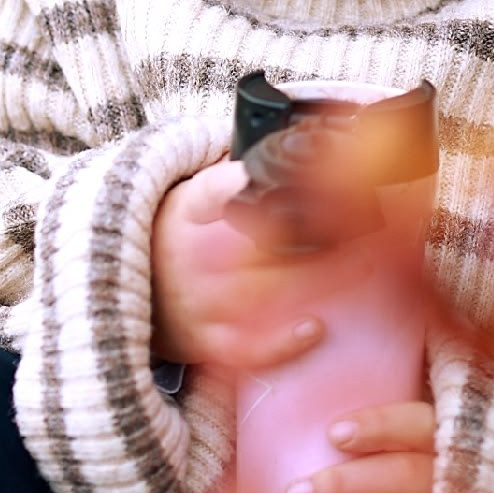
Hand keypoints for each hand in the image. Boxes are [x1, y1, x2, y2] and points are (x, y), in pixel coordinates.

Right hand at [151, 156, 383, 373]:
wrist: (133, 296)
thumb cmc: (184, 241)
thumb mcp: (191, 202)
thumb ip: (230, 180)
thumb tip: (293, 146)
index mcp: (185, 214)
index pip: (207, 193)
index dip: (233, 183)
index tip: (262, 175)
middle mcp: (188, 258)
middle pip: (249, 246)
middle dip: (305, 234)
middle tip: (356, 223)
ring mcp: (196, 301)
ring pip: (257, 294)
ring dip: (310, 282)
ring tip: (360, 267)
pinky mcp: (204, 340)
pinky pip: (246, 346)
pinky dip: (281, 342)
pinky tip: (316, 328)